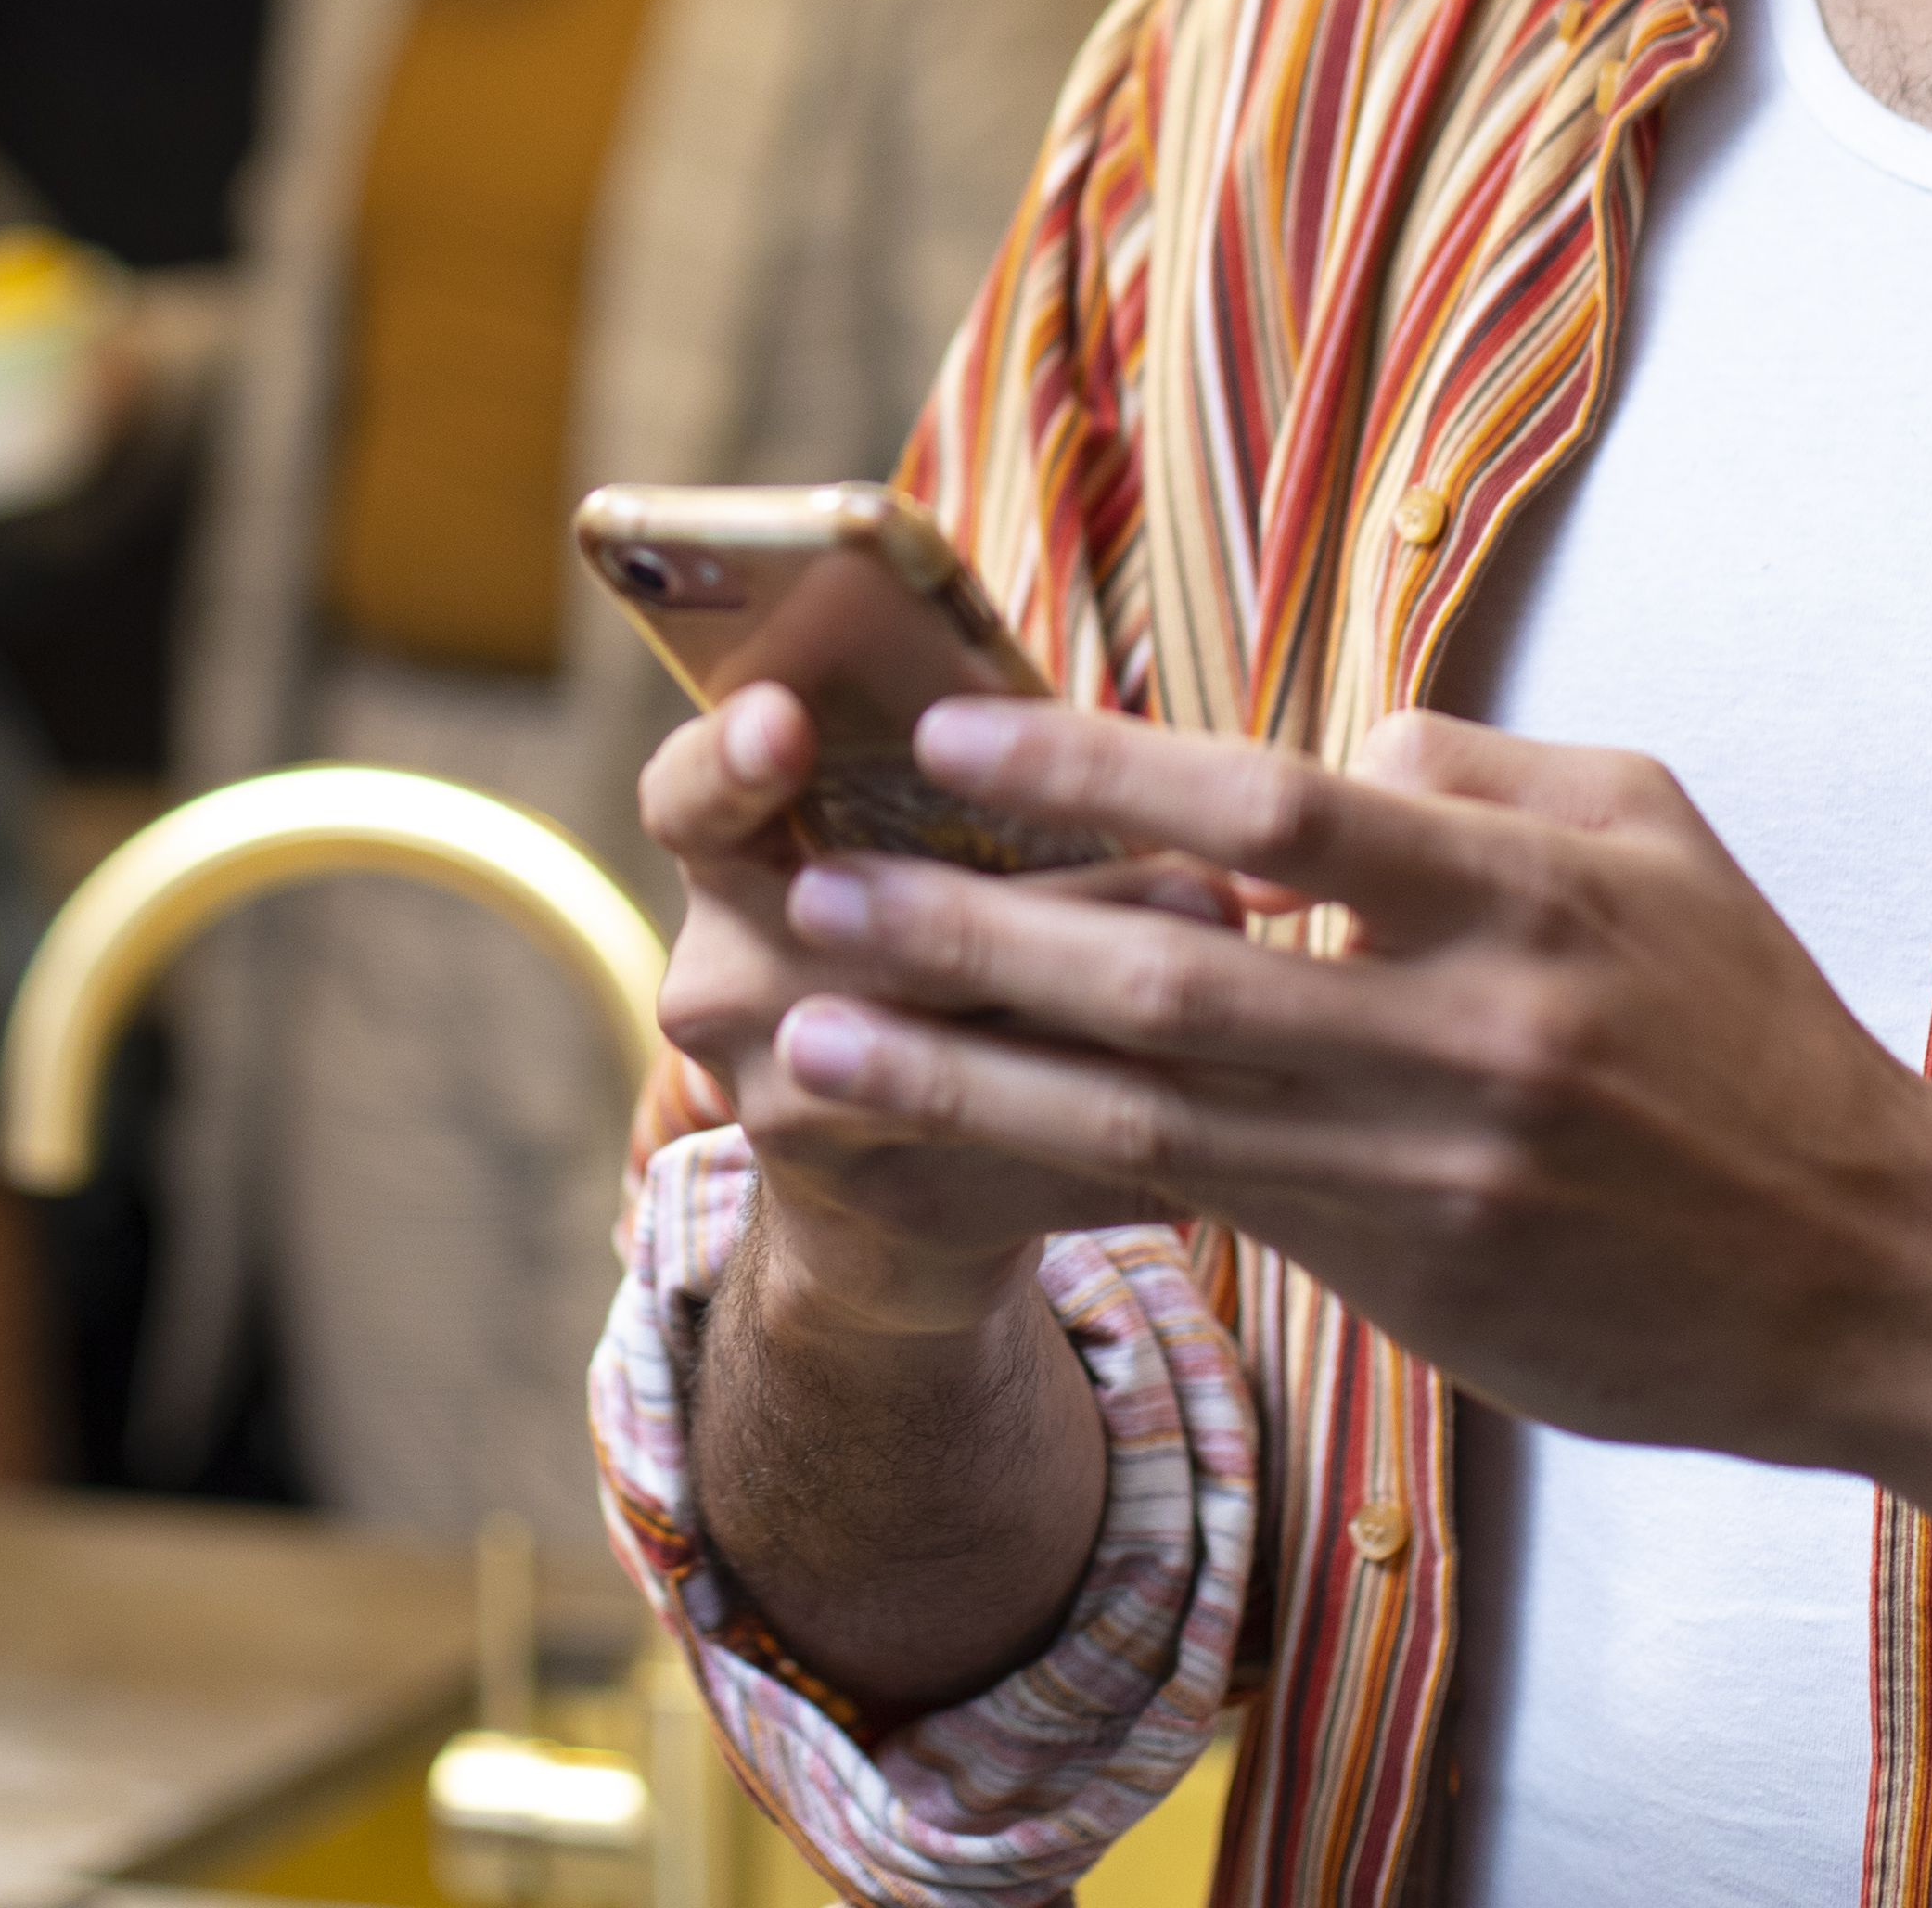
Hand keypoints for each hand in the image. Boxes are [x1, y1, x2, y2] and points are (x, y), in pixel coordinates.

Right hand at [642, 685, 1193, 1334]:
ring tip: (1242, 975)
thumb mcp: (913, 860)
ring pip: (967, 1051)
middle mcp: (729, 989)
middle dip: (1059, 902)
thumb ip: (980, 796)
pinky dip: (1145, 1126)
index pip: (689, 798)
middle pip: (883, 926)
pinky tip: (1242, 1102)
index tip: (786, 723)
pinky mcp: (883, 1209)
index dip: (728, 758)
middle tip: (1203, 879)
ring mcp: (790, 1111)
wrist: (884, 1191)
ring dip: (1120, 1015)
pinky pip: (1031, 1157)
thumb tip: (1154, 752)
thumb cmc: (934, 956)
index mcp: (728, 867)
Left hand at [757, 697, 1931, 1474]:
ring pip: (1149, 1111)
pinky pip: (1205, 1206)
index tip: (955, 734)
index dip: (1101, 765)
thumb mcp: (1653, 834)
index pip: (1270, 803)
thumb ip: (1475, 775)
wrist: (1879, 1277)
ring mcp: (1430, 1166)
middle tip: (819, 883)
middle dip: (973, 926)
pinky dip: (1067, 1165)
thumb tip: (1325, 751)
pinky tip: (953, 1136)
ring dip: (967, 1067)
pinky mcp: (1411, 1277)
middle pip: (1169, 968)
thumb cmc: (1752, 1031)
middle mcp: (1464, 1030)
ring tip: (813, 1028)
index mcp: (1520, 893)